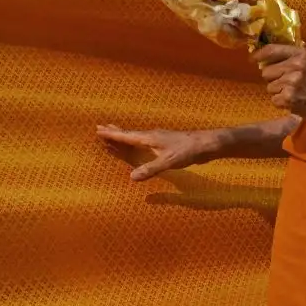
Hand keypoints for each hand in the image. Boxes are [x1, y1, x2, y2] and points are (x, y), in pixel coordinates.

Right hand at [96, 125, 217, 181]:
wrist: (206, 144)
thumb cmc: (187, 151)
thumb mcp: (168, 162)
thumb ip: (150, 169)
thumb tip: (131, 177)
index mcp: (149, 138)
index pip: (126, 136)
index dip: (112, 135)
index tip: (98, 130)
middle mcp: (152, 136)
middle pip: (129, 133)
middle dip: (115, 131)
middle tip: (100, 128)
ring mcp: (159, 139)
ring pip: (136, 136)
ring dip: (124, 135)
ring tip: (114, 132)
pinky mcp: (165, 144)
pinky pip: (144, 141)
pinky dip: (135, 141)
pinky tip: (138, 144)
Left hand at [255, 44, 305, 123]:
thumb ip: (292, 56)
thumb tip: (266, 56)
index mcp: (300, 54)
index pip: (271, 50)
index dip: (259, 55)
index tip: (253, 59)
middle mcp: (294, 66)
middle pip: (266, 71)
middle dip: (273, 78)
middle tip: (287, 82)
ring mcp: (291, 83)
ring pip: (269, 87)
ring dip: (278, 91)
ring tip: (293, 92)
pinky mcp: (288, 98)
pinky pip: (274, 99)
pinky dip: (281, 102)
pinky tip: (293, 101)